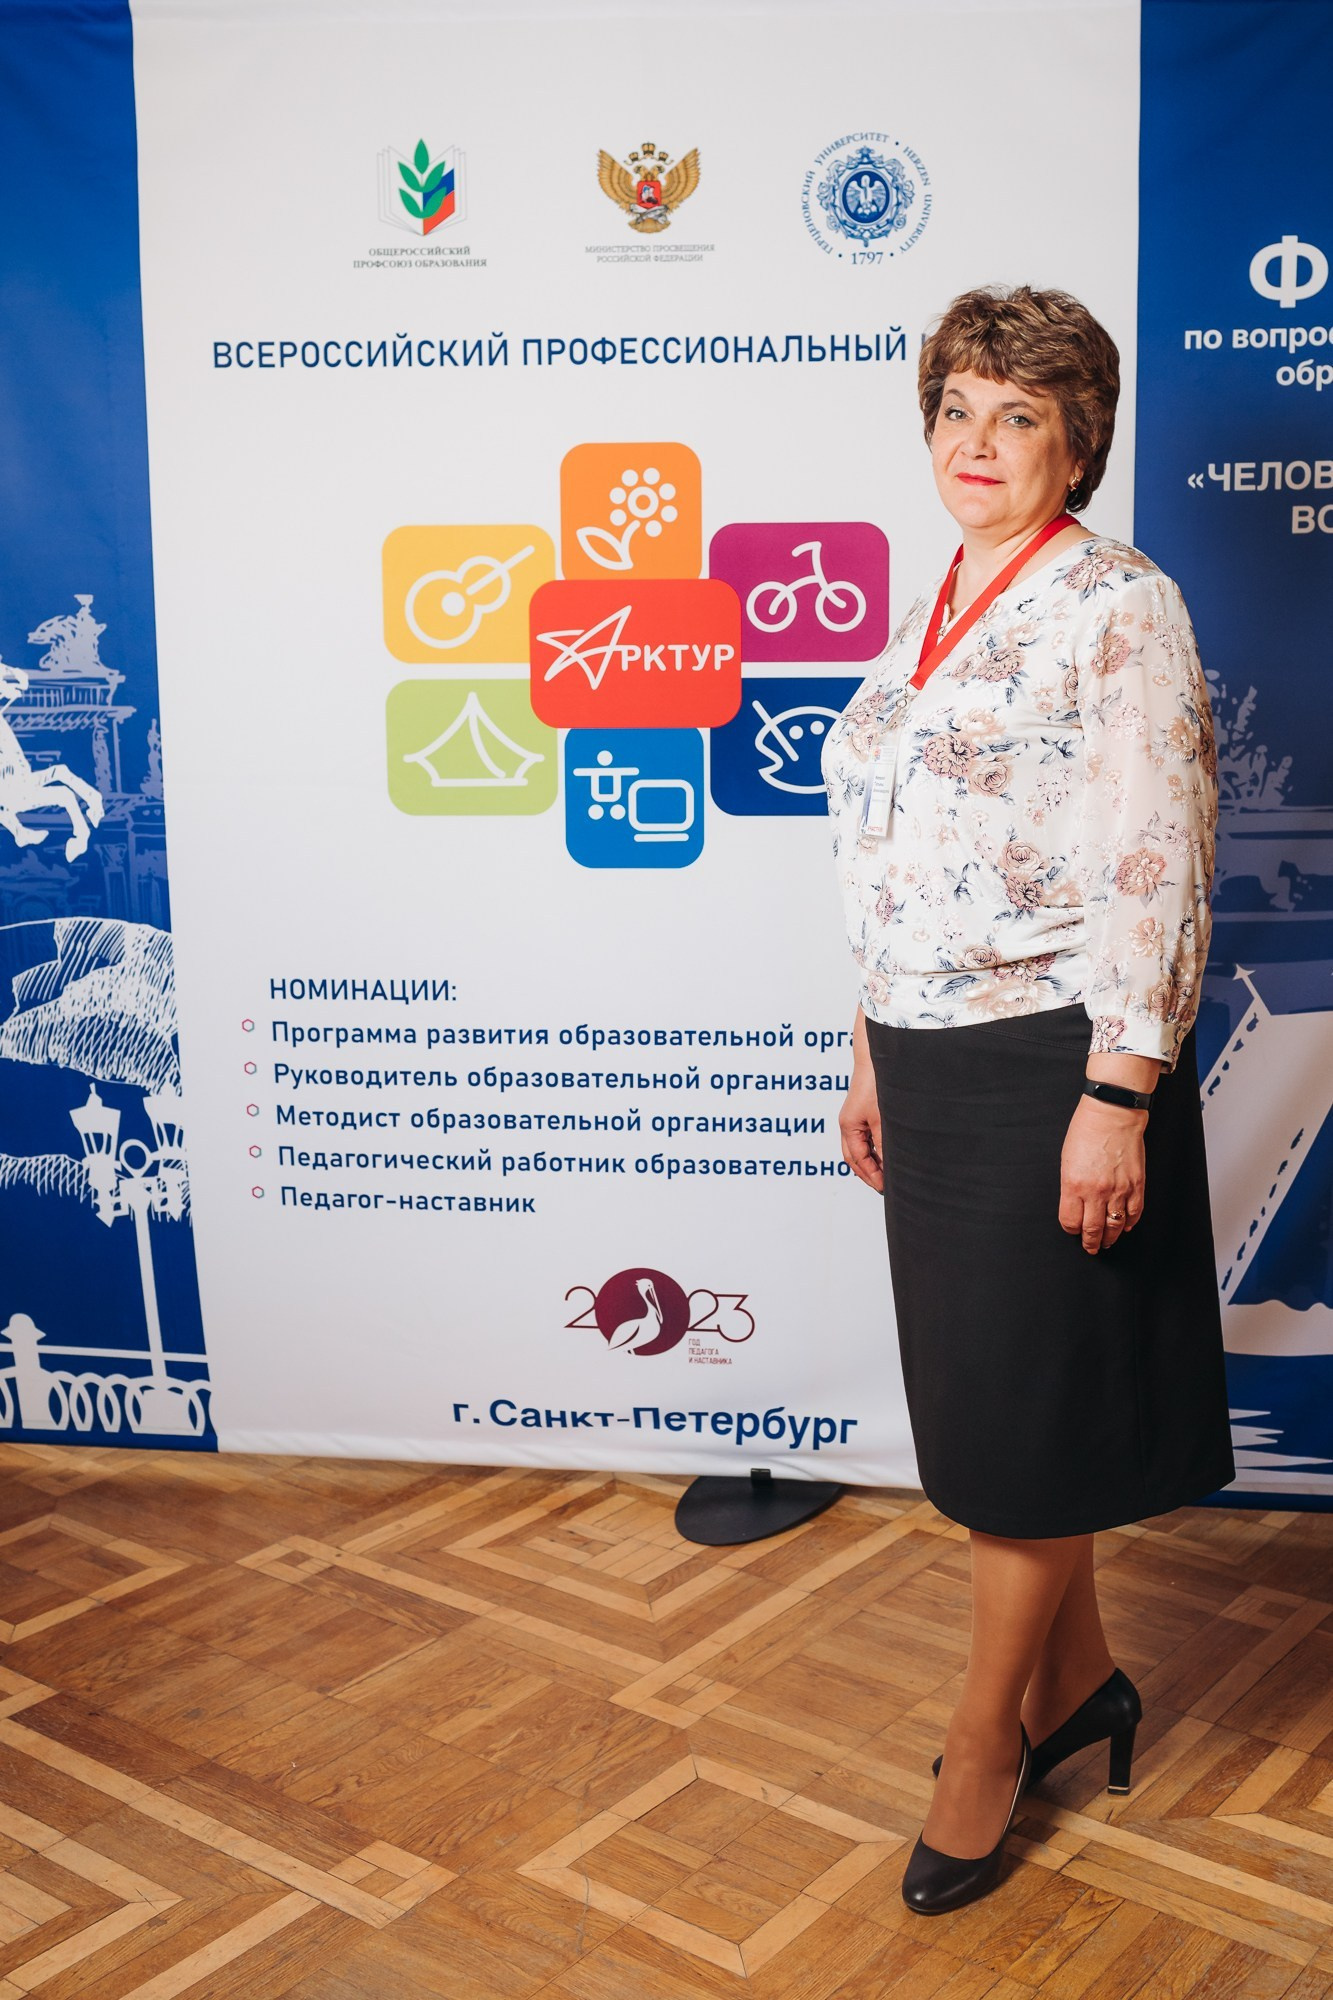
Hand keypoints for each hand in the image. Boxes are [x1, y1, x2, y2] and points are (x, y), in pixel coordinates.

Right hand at [839, 1064, 883, 1191]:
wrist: (877, 1058)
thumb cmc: (877, 1084)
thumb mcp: (883, 1119)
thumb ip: (885, 1144)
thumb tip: (890, 1166)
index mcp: (848, 1127)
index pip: (858, 1160)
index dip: (872, 1175)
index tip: (886, 1187)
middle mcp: (848, 1124)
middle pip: (854, 1158)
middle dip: (868, 1174)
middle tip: (884, 1187)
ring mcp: (854, 1118)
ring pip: (859, 1149)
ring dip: (871, 1162)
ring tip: (887, 1174)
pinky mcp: (863, 1112)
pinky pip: (865, 1138)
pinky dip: (874, 1150)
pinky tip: (886, 1154)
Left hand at [1059, 1096, 1145, 1252]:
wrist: (1112, 1115)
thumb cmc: (1086, 1132)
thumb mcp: (1067, 1161)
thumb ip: (1071, 1187)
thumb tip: (1076, 1207)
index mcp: (1074, 1185)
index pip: (1070, 1222)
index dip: (1071, 1230)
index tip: (1073, 1230)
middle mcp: (1096, 1191)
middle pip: (1093, 1230)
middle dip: (1090, 1243)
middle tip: (1091, 1247)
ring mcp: (1119, 1189)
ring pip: (1114, 1226)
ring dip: (1109, 1238)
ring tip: (1106, 1242)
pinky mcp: (1136, 1185)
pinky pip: (1134, 1213)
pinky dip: (1128, 1223)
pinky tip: (1124, 1226)